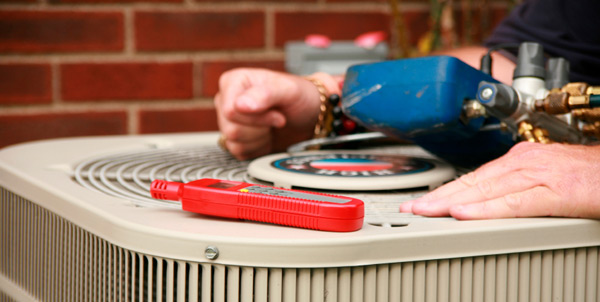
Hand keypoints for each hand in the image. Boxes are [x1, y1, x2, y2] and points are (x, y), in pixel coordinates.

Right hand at [214, 68, 338, 159]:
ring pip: (233, 142)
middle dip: (260, 129)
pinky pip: (238, 152)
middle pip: (231, 129)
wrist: (309, 115)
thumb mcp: (288, 90)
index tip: (277, 115)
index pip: (231, 110)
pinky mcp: (235, 138)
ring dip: (260, 139)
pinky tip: (267, 136)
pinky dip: (258, 148)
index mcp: (233, 82)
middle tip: (277, 119)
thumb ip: (265, 94)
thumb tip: (240, 105)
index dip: (257, 118)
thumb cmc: (299, 97)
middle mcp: (228, 100)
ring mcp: (229, 120)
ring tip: (272, 126)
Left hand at [400, 142, 599, 218]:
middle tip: (411, 209)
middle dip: (439, 197)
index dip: (446, 191)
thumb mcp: (548, 176)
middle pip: (473, 182)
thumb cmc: (592, 175)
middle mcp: (525, 162)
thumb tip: (492, 199)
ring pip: (486, 190)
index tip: (422, 203)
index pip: (474, 177)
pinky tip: (465, 214)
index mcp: (521, 159)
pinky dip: (486, 209)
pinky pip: (515, 203)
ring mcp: (540, 175)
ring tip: (425, 211)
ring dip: (452, 201)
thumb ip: (520, 186)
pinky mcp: (558, 192)